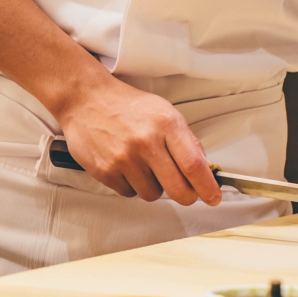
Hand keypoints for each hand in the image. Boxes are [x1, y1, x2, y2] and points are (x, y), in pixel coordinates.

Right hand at [55, 75, 222, 205]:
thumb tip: (204, 168)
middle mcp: (146, 141)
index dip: (207, 187)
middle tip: (184, 192)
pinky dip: (131, 185)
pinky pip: (129, 193)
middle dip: (186, 196)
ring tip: (143, 166)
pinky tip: (125, 166)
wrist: (85, 99)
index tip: (212, 197)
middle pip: (177, 189)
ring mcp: (124, 158)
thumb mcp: (163, 111)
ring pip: (152, 194)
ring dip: (153, 187)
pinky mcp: (105, 171)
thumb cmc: (126, 105)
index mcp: (166, 124)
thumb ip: (185, 140)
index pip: (194, 165)